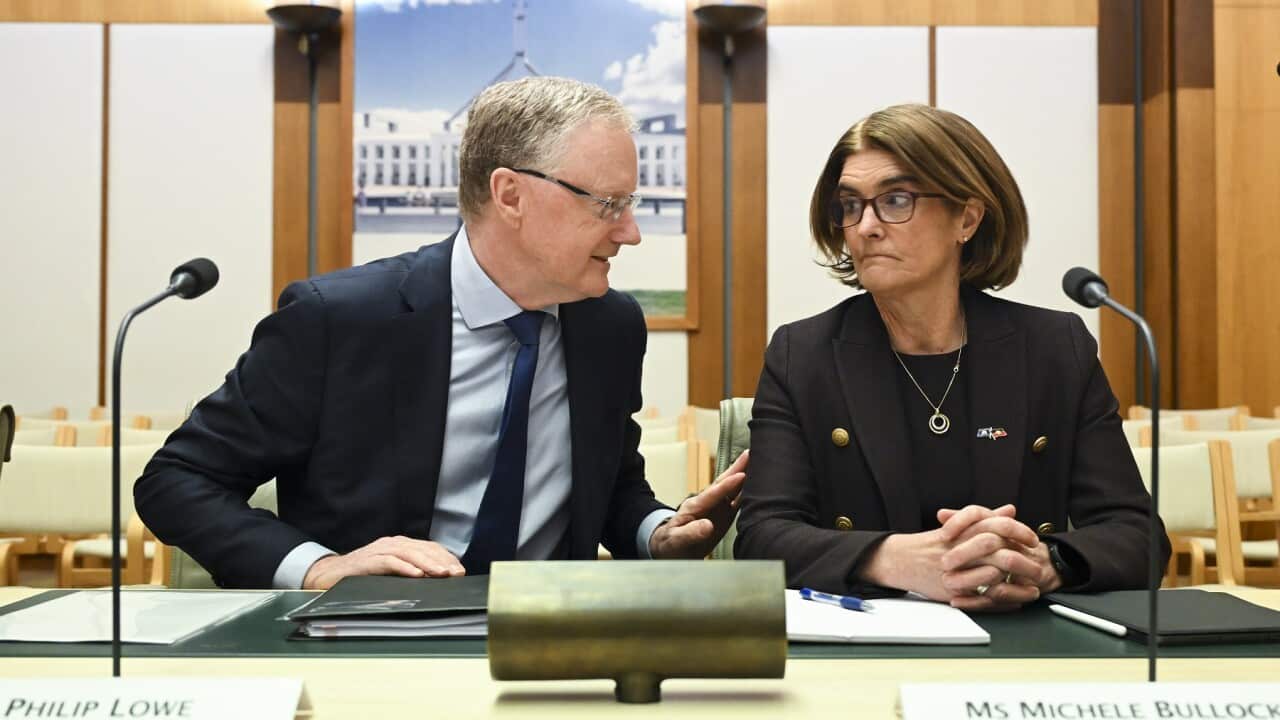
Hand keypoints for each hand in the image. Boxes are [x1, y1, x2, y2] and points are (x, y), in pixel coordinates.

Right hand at [302, 535, 464, 589]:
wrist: (329, 575)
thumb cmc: (363, 575)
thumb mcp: (390, 572)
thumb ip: (409, 572)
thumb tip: (435, 582)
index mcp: (400, 545)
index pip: (429, 547)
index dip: (446, 558)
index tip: (460, 571)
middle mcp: (392, 543)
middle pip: (423, 549)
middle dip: (442, 561)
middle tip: (456, 574)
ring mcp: (379, 550)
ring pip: (409, 553)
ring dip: (427, 563)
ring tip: (442, 574)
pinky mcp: (367, 561)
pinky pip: (389, 562)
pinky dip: (404, 568)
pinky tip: (416, 575)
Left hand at [649, 449, 747, 558]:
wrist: (670, 552)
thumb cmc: (670, 544)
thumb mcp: (675, 540)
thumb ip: (690, 533)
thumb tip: (707, 526)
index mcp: (695, 506)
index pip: (714, 493)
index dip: (728, 485)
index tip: (742, 476)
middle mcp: (708, 504)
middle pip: (725, 483)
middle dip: (738, 468)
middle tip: (751, 453)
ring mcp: (717, 509)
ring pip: (734, 490)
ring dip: (746, 477)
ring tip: (759, 464)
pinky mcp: (724, 517)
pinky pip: (738, 503)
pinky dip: (748, 494)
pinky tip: (758, 488)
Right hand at [860, 504, 1045, 610]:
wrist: (900, 560)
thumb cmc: (931, 544)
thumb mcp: (957, 527)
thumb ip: (985, 518)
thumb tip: (1010, 509)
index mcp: (962, 529)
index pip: (995, 524)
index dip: (1018, 531)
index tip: (1032, 538)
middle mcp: (958, 547)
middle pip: (996, 547)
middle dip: (1021, 557)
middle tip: (1037, 563)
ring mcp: (955, 569)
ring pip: (992, 572)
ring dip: (1015, 580)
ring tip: (1031, 584)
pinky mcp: (951, 589)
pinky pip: (981, 595)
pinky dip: (1002, 598)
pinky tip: (1015, 599)